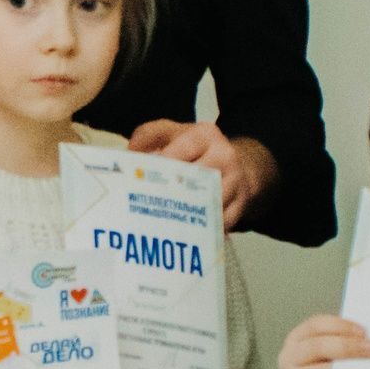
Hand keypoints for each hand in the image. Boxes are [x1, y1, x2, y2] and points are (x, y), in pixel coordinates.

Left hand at [127, 122, 273, 224]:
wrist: (239, 168)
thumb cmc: (195, 151)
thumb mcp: (172, 133)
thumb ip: (149, 136)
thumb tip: (129, 153)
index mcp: (206, 135)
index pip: (184, 147)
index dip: (164, 162)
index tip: (144, 175)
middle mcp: (224, 156)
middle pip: (196, 177)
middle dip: (171, 190)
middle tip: (145, 203)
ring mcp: (235, 183)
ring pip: (207, 203)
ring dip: (183, 215)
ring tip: (157, 223)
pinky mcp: (240, 206)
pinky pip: (217, 223)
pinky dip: (199, 231)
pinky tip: (178, 235)